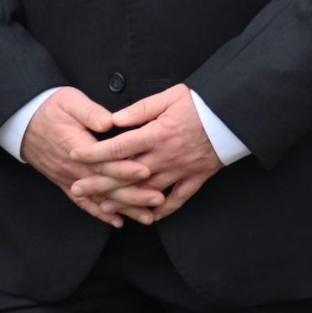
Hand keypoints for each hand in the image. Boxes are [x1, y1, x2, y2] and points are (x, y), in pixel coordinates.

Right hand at [22, 88, 138, 225]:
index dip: (124, 168)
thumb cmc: (50, 109)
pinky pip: (84, 203)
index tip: (146, 171)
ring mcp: (69, 178)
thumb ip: (91, 112)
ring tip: (147, 216)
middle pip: (106, 185)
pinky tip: (118, 221)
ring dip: (123, 208)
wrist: (23, 123)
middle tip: (158, 199)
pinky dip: (101, 213)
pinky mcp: (65, 183)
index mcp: (77, 146)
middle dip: (133, 194)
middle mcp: (73, 167)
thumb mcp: (70, 101)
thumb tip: (109, 121)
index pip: (103, 162)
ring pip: (99, 198)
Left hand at [71, 85, 224, 224]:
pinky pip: (177, 199)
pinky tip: (149, 216)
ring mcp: (181, 170)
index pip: (117, 147)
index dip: (93, 152)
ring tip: (103, 207)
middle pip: (125, 174)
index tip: (75, 154)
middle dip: (98, 183)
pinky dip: (162, 210)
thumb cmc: (203, 103)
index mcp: (156, 134)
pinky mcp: (197, 177)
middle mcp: (165, 156)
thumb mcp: (171, 97)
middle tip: (77, 189)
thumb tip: (114, 120)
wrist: (236, 116)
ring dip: (123, 201)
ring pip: (147, 191)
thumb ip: (141, 109)